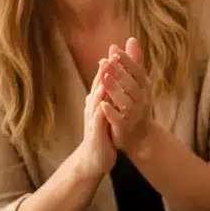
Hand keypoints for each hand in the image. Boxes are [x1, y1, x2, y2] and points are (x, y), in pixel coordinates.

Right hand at [76, 59, 116, 178]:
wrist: (94, 159)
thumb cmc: (102, 134)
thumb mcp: (106, 112)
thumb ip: (107, 96)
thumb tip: (108, 79)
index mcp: (98, 103)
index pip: (103, 82)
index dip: (109, 67)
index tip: (116, 51)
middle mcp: (93, 109)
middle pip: (98, 87)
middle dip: (104, 73)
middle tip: (110, 56)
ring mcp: (93, 121)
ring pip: (96, 102)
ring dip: (100, 88)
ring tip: (105, 76)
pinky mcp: (96, 134)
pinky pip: (98, 122)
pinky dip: (101, 113)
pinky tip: (104, 106)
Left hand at [99, 38, 152, 155]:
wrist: (139, 135)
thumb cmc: (136, 104)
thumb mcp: (137, 82)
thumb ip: (134, 62)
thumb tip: (131, 39)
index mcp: (144, 87)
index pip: (137, 71)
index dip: (127, 61)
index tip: (115, 50)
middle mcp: (142, 99)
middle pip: (132, 85)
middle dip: (119, 73)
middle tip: (106, 61)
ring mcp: (135, 114)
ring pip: (125, 101)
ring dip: (114, 89)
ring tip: (102, 78)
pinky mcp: (126, 127)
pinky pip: (119, 119)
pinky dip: (111, 112)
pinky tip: (102, 104)